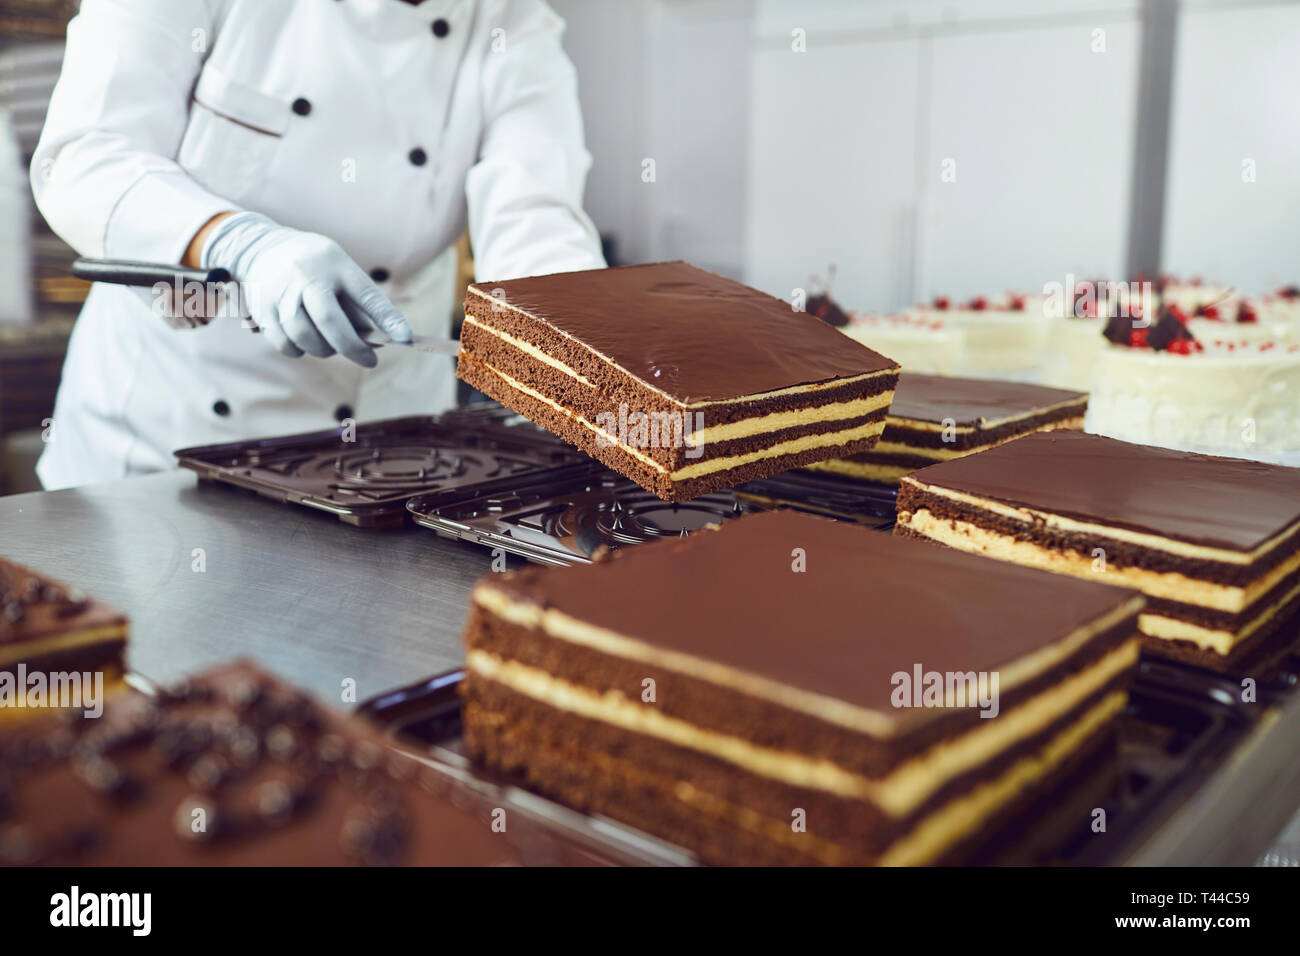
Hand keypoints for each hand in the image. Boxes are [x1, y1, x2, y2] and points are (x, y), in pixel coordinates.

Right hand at [200, 212, 410, 366]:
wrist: (263, 247)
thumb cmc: (317, 267)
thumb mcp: (342, 272)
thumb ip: (362, 305)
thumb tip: (384, 341)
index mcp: (336, 264)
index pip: (366, 294)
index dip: (387, 318)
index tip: (405, 339)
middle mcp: (306, 276)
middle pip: (330, 322)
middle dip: (352, 347)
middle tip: (368, 359)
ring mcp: (281, 292)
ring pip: (306, 337)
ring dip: (324, 350)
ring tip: (331, 345)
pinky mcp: (262, 308)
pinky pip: (286, 344)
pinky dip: (300, 350)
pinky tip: (306, 342)